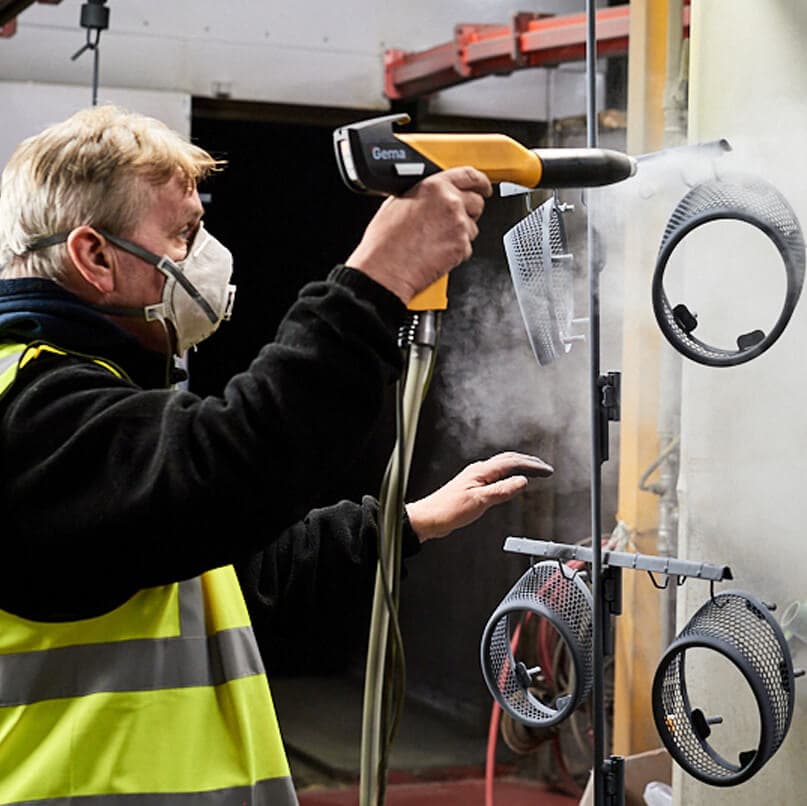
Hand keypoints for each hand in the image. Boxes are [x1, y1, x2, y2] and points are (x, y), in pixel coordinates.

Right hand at [346, 167, 492, 302]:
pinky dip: (456, 250)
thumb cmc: (384, 242)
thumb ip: (421, 193)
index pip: (469, 175)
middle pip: (477, 202)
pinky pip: (467, 247)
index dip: (481, 182)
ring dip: (461, 233)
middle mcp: (450, 203)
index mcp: (434, 187)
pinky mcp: (461, 247)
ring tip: (438, 240)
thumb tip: (430, 196)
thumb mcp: (397, 202)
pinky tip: (437, 252)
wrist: (385, 269)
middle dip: (469, 210)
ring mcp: (458, 226)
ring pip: (473, 227)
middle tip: (454, 220)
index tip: (483, 186)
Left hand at [405, 451, 552, 542]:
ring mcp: (475, 478)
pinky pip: (496, 476)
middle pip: (508, 460)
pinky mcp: (473, 488)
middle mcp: (478, 471)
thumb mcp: (479, 501)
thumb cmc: (447, 510)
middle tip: (544, 468)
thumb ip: (502, 491)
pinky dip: (509, 476)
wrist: (428, 519)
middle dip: (528, 462)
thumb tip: (521, 482)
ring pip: (502, 467)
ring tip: (533, 471)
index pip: (512, 462)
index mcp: (481, 471)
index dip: (531, 465)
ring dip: (519, 467)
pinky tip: (511, 483)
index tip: (546, 470)